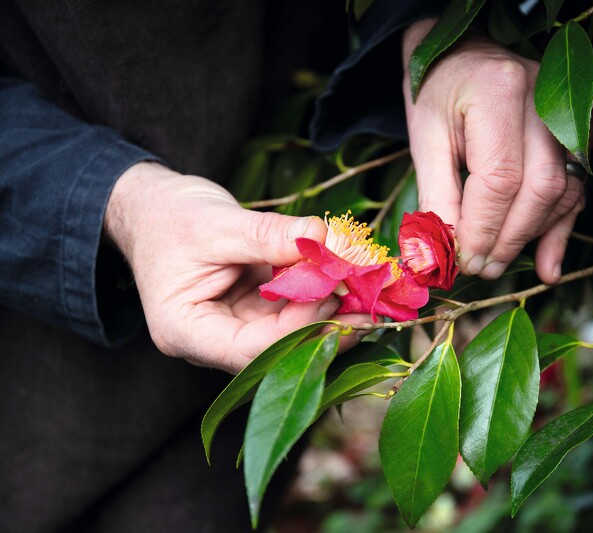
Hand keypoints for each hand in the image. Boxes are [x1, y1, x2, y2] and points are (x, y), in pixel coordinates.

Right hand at [104, 162, 366, 373]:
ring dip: (331, 313)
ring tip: (370, 292)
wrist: (151, 207)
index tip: (334, 295)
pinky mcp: (254, 310)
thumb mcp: (218, 223)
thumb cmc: (169, 216)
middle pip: (276, 350)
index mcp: (185, 331)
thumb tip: (326, 240)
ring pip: (291, 334)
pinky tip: (350, 281)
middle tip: (371, 304)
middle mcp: (212, 340)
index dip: (298, 328)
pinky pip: (293, 311)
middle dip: (325, 327)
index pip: (249, 350)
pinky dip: (320, 295)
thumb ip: (270, 236)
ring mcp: (235, 327)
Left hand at [402, 20, 583, 283]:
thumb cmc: (438, 94)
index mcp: (498, 92)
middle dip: (509, 239)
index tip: (463, 261)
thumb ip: (437, 196)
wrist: (465, 56)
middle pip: (539, 187)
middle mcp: (544, 100)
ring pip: (562, 192)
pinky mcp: (575, 136)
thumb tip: (442, 255)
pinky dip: (559, 230)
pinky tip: (547, 267)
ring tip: (497, 264)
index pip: (499, 177)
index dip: (482, 228)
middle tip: (481, 269)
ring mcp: (567, 116)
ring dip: (530, 237)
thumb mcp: (425, 139)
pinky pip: (575, 190)